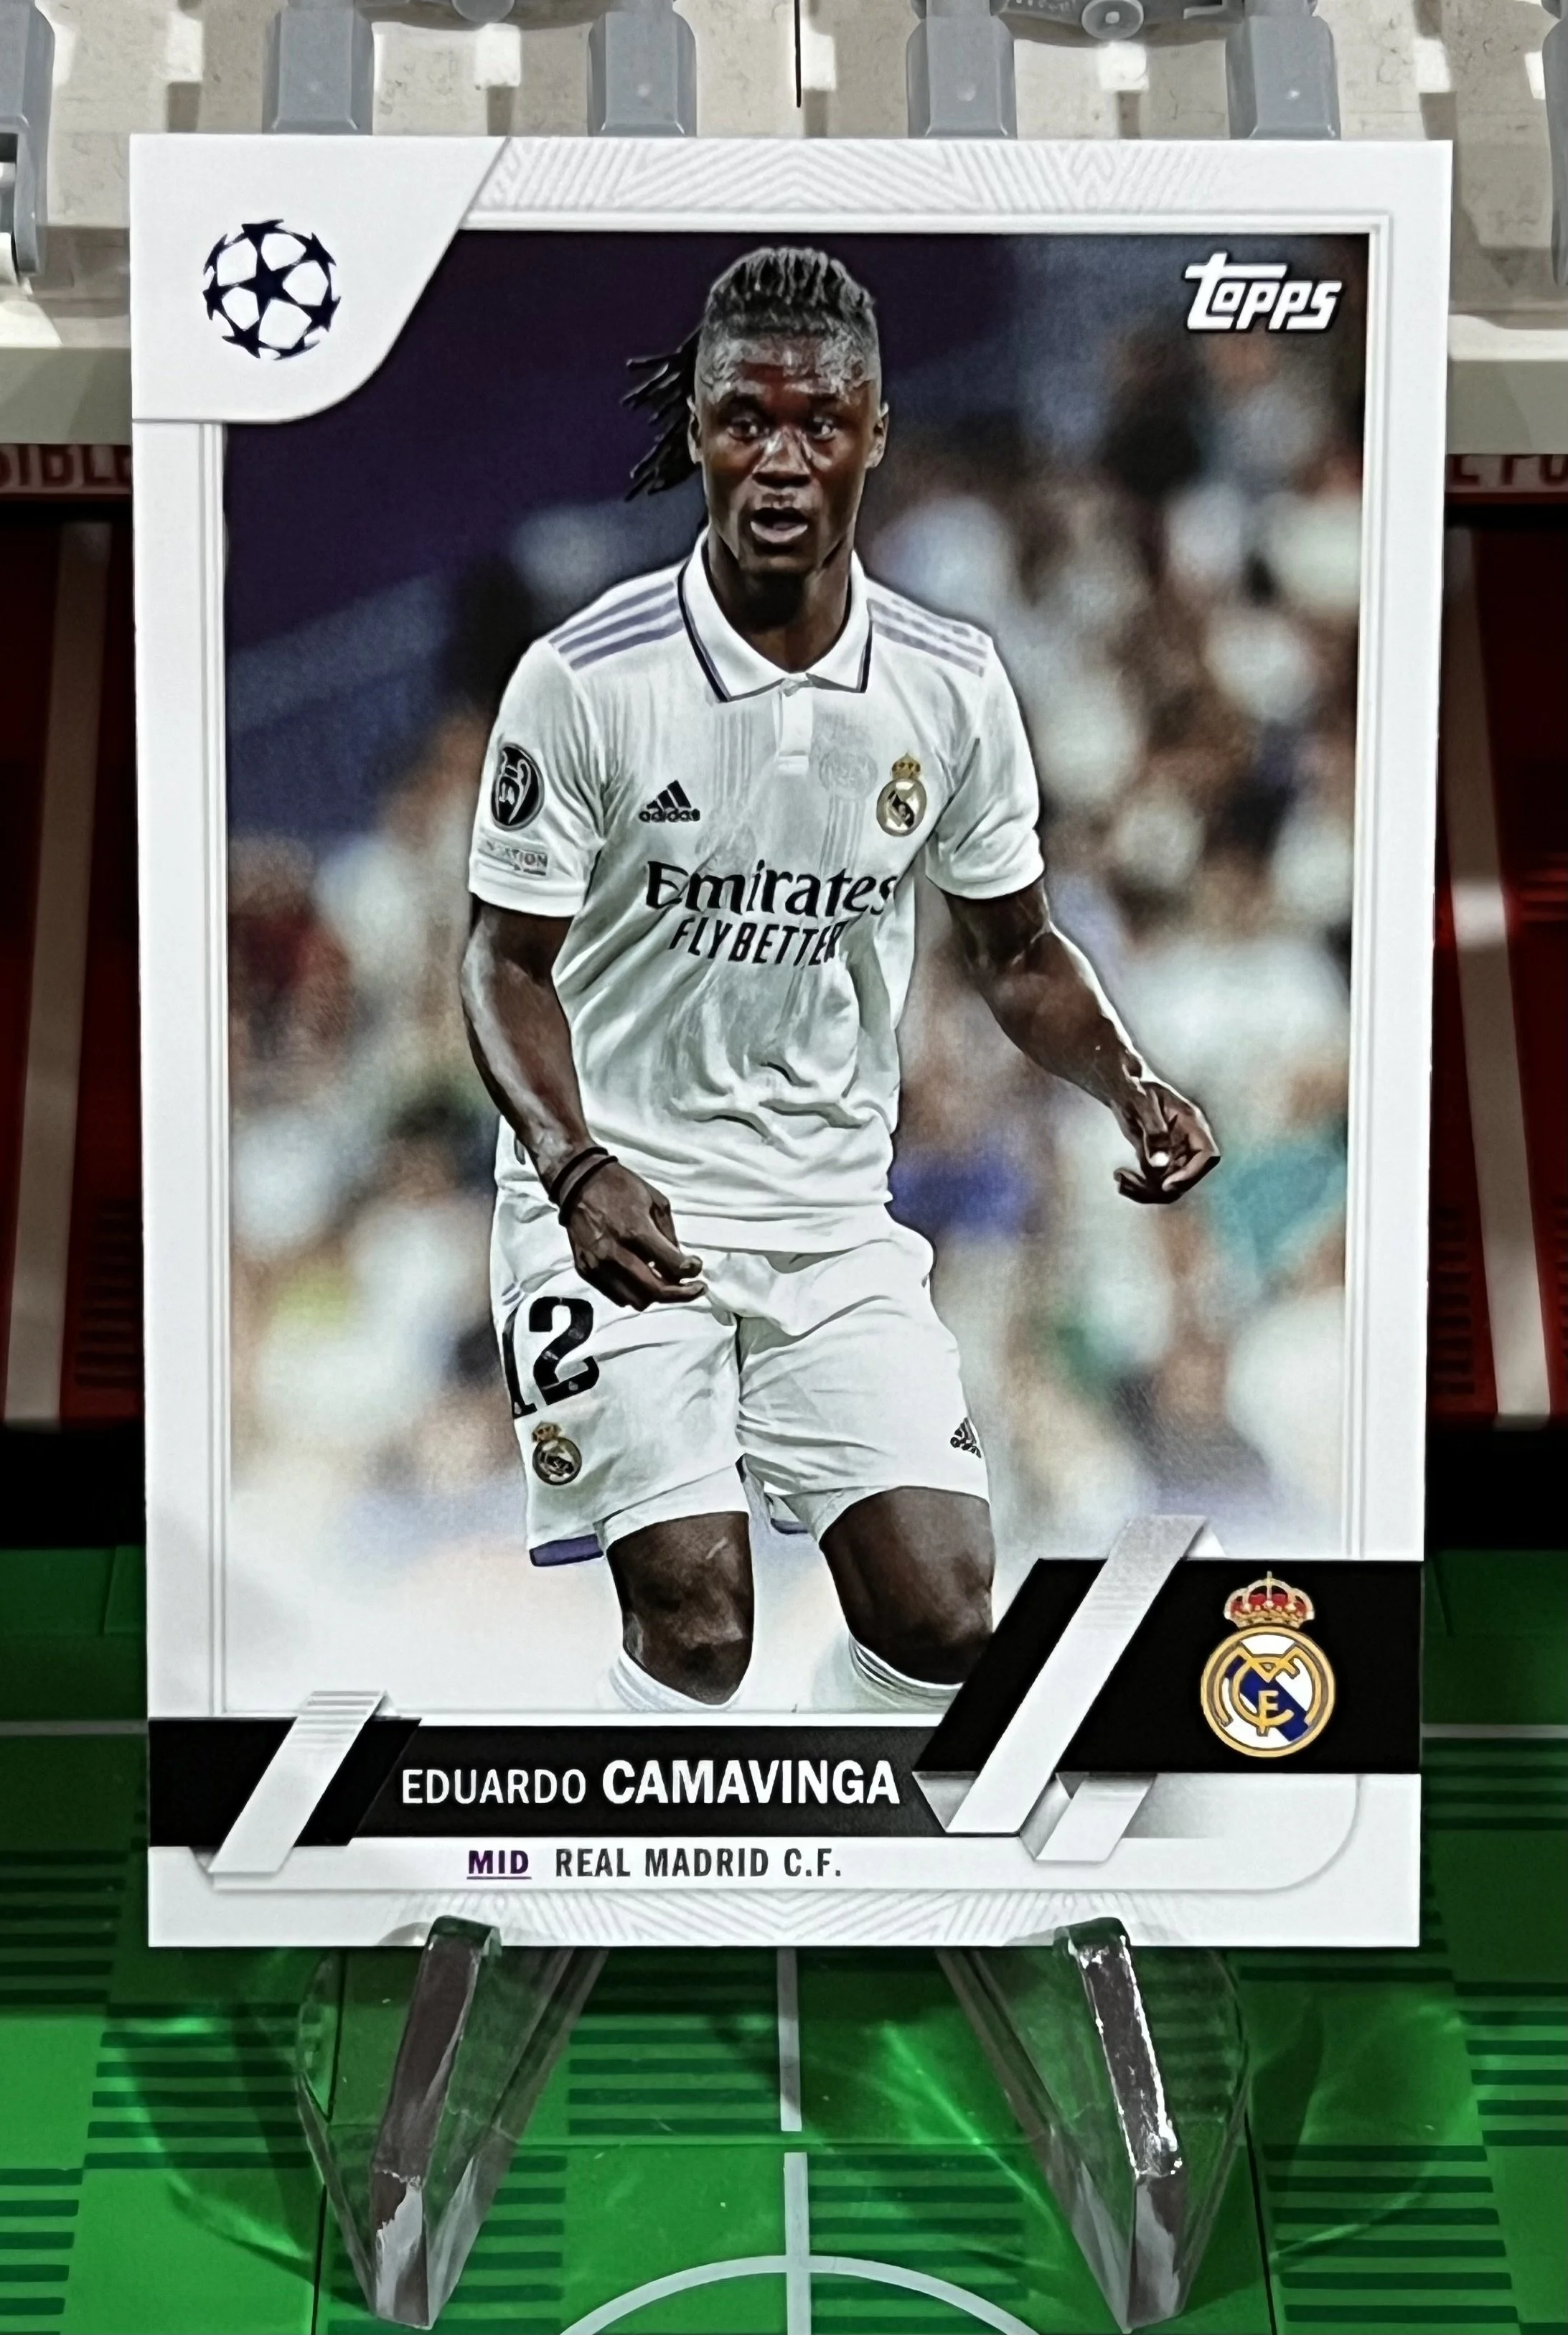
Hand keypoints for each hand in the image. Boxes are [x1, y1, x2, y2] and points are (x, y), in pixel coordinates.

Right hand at [565, 1162, 706, 1308]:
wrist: (578, 1182)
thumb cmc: (621, 1188)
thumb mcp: (656, 1201)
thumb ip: (669, 1235)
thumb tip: (680, 1263)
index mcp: (636, 1231)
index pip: (672, 1266)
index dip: (692, 1272)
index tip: (697, 1268)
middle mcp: (615, 1253)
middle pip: (655, 1291)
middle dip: (681, 1294)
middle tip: (692, 1288)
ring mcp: (598, 1265)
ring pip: (636, 1300)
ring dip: (655, 1295)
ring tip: (663, 1282)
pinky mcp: (585, 1270)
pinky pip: (616, 1296)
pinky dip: (633, 1292)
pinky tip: (640, 1278)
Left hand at [1112, 1078, 1219, 1205]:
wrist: (1124, 1088)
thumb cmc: (1134, 1089)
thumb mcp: (1140, 1104)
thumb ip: (1153, 1131)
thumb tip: (1160, 1164)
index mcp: (1191, 1123)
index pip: (1208, 1155)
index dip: (1193, 1173)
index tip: (1167, 1183)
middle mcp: (1188, 1141)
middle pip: (1187, 1178)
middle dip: (1160, 1187)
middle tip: (1128, 1180)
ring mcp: (1175, 1153)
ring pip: (1170, 1186)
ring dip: (1145, 1191)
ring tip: (1120, 1178)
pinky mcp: (1161, 1160)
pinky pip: (1156, 1184)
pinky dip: (1137, 1187)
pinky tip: (1118, 1176)